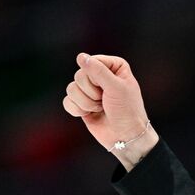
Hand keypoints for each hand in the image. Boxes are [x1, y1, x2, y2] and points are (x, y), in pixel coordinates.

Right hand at [64, 52, 159, 168]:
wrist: (126, 137)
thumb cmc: (127, 112)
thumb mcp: (116, 87)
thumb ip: (98, 70)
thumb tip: (80, 56)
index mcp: (113, 66)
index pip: (91, 62)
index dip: (96, 78)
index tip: (110, 89)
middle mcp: (100, 75)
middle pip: (79, 75)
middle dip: (91, 92)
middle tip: (105, 101)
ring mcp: (89, 90)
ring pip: (71, 88)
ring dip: (86, 103)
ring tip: (100, 108)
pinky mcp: (81, 104)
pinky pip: (67, 101)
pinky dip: (77, 110)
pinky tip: (89, 114)